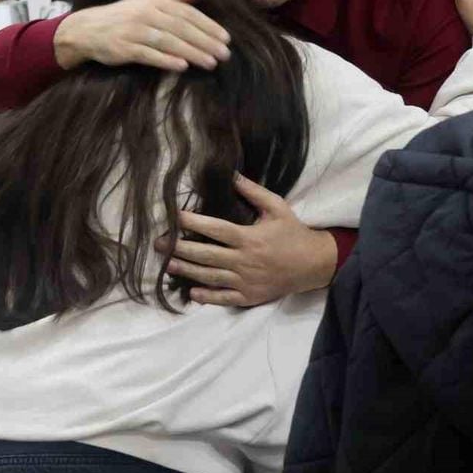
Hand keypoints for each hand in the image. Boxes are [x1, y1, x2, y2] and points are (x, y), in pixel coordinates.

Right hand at [54, 0, 231, 71]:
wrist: (87, 29)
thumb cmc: (123, 15)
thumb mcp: (148, 0)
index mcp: (154, 2)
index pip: (187, 13)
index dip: (208, 25)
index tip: (225, 38)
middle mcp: (145, 14)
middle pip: (181, 28)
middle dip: (205, 41)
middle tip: (224, 54)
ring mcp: (133, 31)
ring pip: (168, 42)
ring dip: (191, 52)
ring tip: (210, 63)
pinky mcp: (123, 48)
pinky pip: (148, 55)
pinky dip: (165, 60)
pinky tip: (182, 67)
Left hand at [157, 175, 337, 306]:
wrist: (314, 264)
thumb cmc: (293, 232)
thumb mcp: (277, 207)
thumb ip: (253, 192)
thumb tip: (231, 174)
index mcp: (249, 238)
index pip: (216, 229)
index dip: (193, 222)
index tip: (174, 216)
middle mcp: (245, 261)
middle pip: (207, 255)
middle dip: (180, 248)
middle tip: (158, 244)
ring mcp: (247, 281)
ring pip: (211, 277)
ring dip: (188, 271)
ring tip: (168, 264)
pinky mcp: (250, 296)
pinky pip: (225, 298)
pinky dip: (208, 297)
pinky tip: (192, 293)